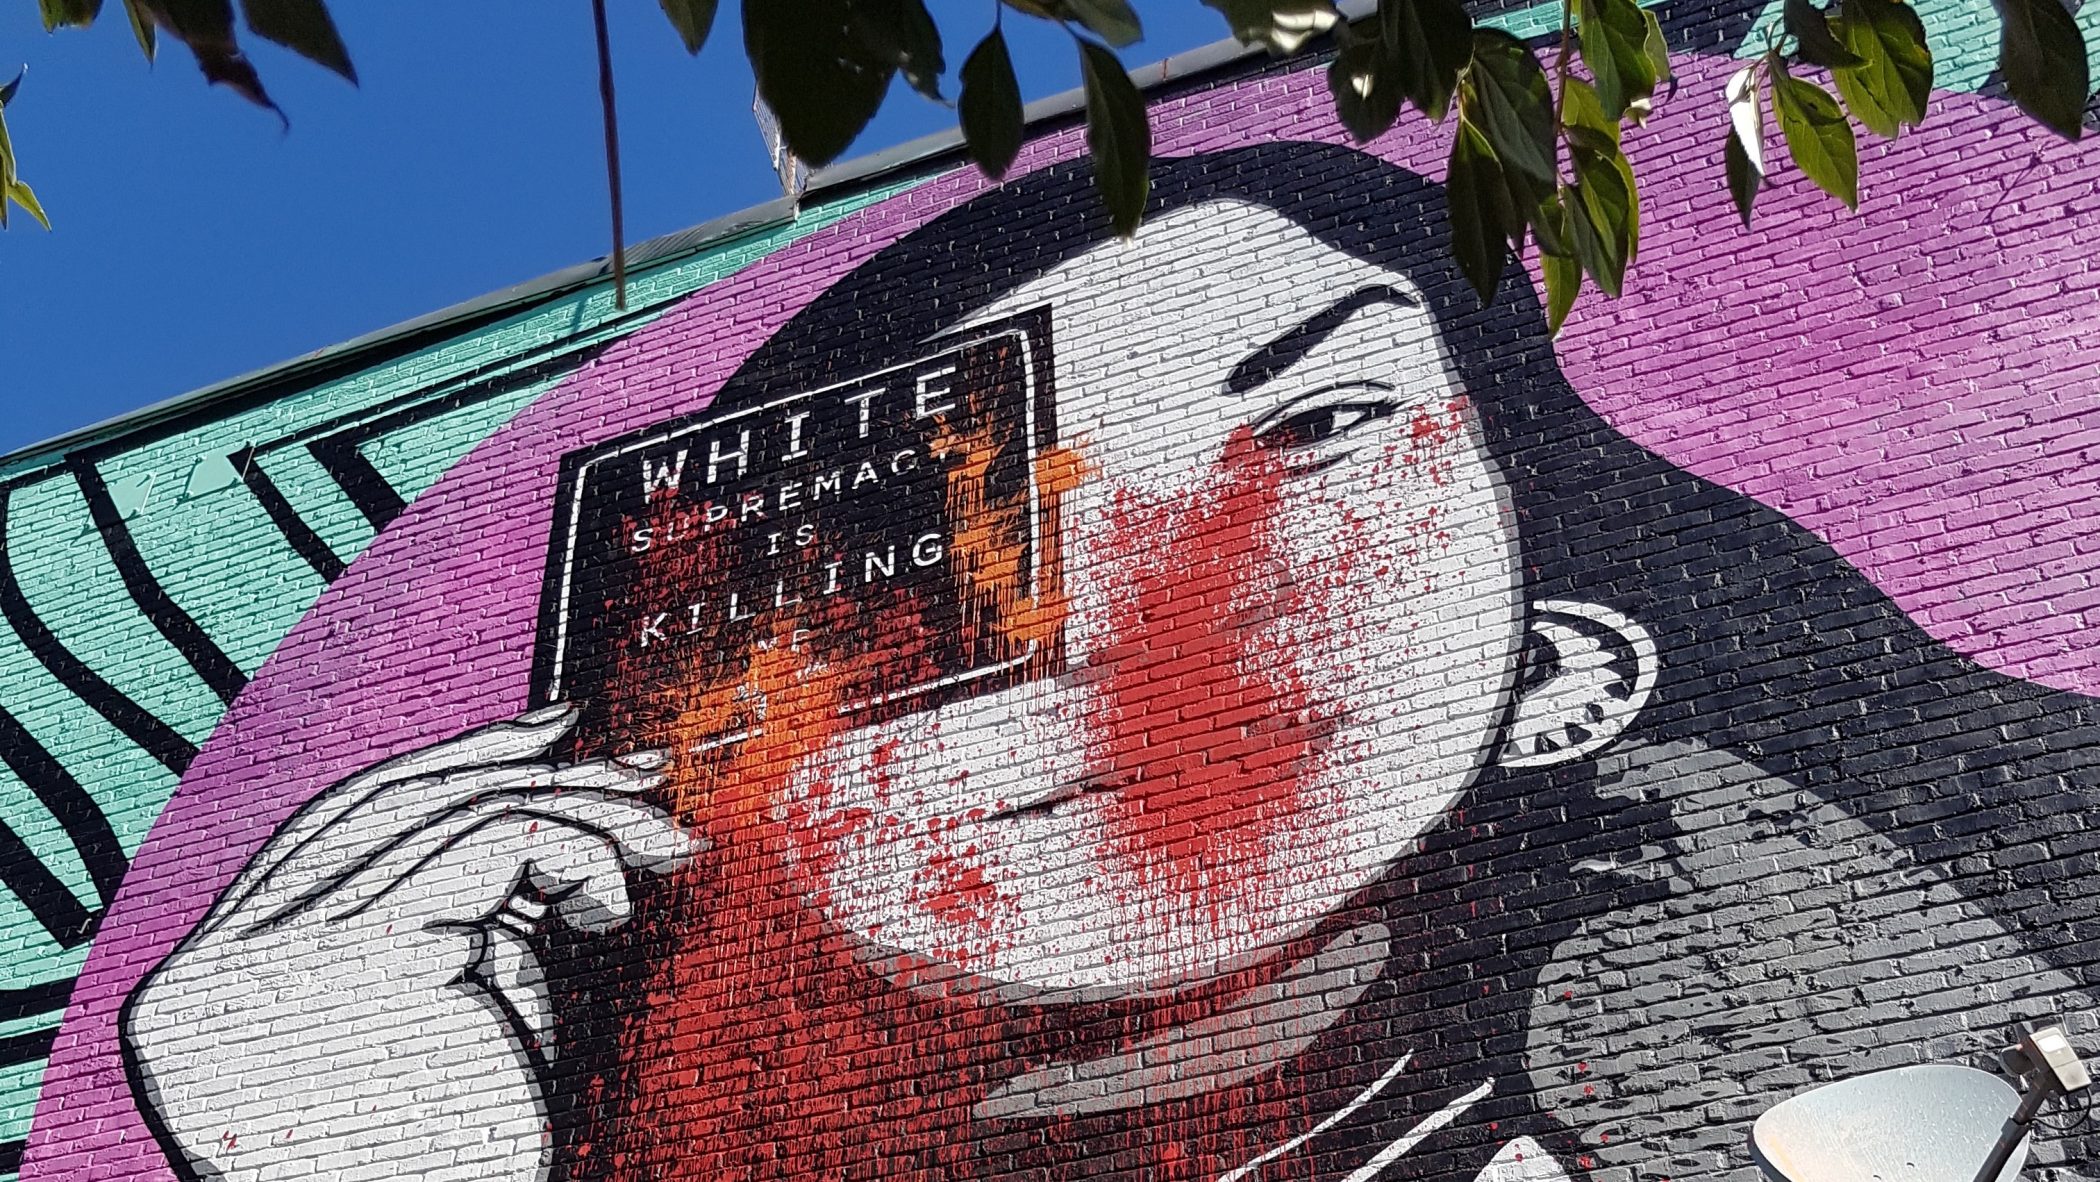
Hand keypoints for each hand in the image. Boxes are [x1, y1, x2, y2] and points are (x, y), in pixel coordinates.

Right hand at [120, 705, 694, 1181]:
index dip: (448, 763)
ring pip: (446, 816)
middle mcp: (207, 974)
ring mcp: (261, 964)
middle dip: (521, 768)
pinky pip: (489, 845)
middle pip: (381, 808)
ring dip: (576, 814)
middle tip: (631, 763)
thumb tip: (542, 777)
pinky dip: (574, 848)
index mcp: (203, 992)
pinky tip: (621, 898)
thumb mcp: (446, 1012)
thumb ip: (458, 908)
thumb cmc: (469, 1158)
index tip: (554, 731)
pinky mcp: (350, 960)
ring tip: (664, 841)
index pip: (333, 829)